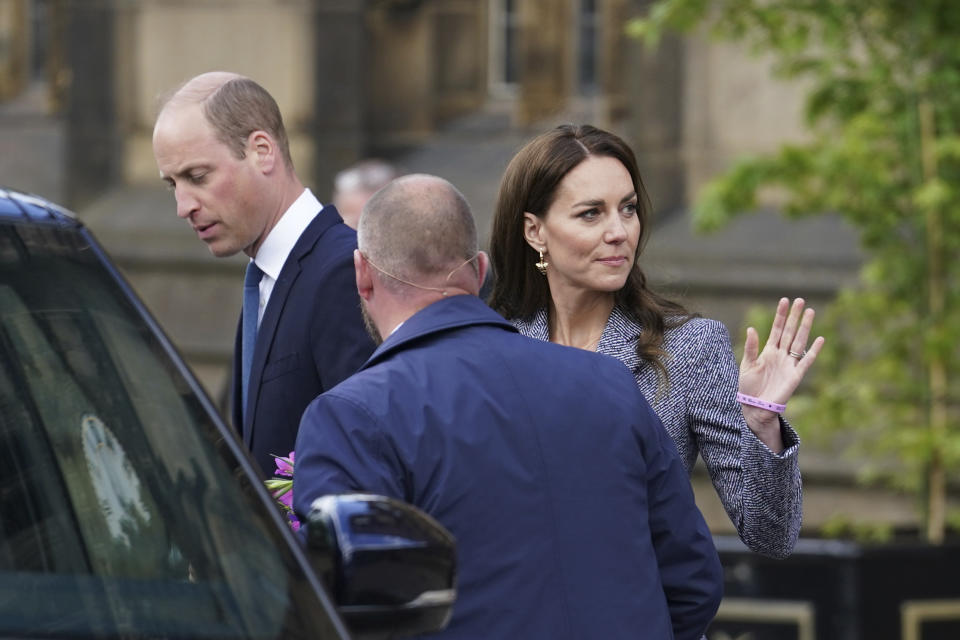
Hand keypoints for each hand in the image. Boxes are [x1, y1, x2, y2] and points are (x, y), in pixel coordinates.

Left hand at [738, 298, 824, 450]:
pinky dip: (814, 350)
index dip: (780, 315)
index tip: (784, 300)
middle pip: (789, 331)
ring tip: (810, 312)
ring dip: (804, 327)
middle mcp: (781, 354)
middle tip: (800, 300)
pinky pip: (806, 360)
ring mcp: (789, 364)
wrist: (755, 406)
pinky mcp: (796, 375)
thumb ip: (751, 347)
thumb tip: (752, 329)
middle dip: (794, 316)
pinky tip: (820, 339)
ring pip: (799, 341)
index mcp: (768, 350)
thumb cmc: (748, 387)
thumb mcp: (747, 364)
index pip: (776, 329)